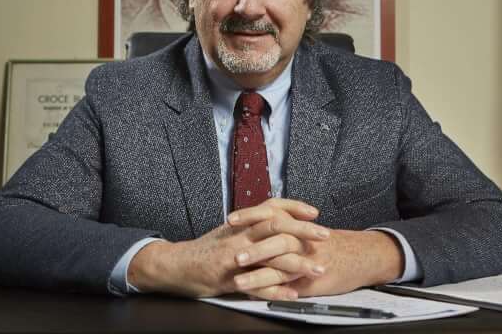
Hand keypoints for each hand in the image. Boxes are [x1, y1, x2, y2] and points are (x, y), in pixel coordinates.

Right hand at [127, 199, 329, 298]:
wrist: (175, 265)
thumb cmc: (206, 250)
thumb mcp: (230, 231)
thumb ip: (252, 226)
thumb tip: (279, 221)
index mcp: (241, 224)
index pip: (272, 207)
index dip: (294, 207)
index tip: (315, 212)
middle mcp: (239, 236)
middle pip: (275, 226)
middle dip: (304, 231)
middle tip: (325, 235)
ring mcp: (234, 257)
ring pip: (270, 257)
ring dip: (297, 263)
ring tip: (318, 269)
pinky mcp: (228, 279)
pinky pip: (256, 285)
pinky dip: (276, 290)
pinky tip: (293, 294)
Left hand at [230, 205, 404, 296]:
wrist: (361, 255)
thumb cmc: (331, 243)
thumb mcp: (308, 228)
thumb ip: (287, 225)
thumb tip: (260, 223)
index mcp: (297, 224)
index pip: (270, 215)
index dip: (250, 216)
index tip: (230, 219)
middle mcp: (301, 239)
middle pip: (273, 237)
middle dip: (250, 245)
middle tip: (230, 251)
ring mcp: (305, 260)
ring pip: (279, 264)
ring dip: (256, 274)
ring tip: (237, 281)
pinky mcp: (309, 279)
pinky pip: (288, 284)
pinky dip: (271, 290)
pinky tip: (257, 295)